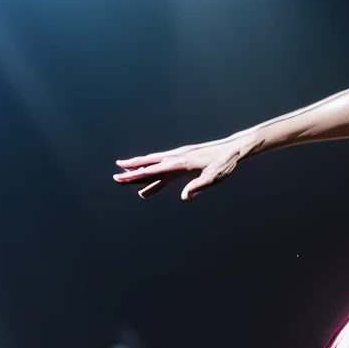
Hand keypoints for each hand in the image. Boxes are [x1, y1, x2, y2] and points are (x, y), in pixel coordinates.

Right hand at [114, 134, 251, 201]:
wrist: (233, 149)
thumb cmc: (225, 163)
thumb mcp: (214, 177)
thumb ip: (198, 186)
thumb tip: (184, 197)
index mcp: (181, 162)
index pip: (155, 169)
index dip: (138, 174)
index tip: (123, 177)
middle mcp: (177, 157)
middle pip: (149, 165)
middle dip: (132, 171)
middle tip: (115, 176)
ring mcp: (179, 158)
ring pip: (155, 167)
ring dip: (140, 174)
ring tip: (124, 180)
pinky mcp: (183, 162)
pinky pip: (165, 171)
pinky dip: (155, 179)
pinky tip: (149, 189)